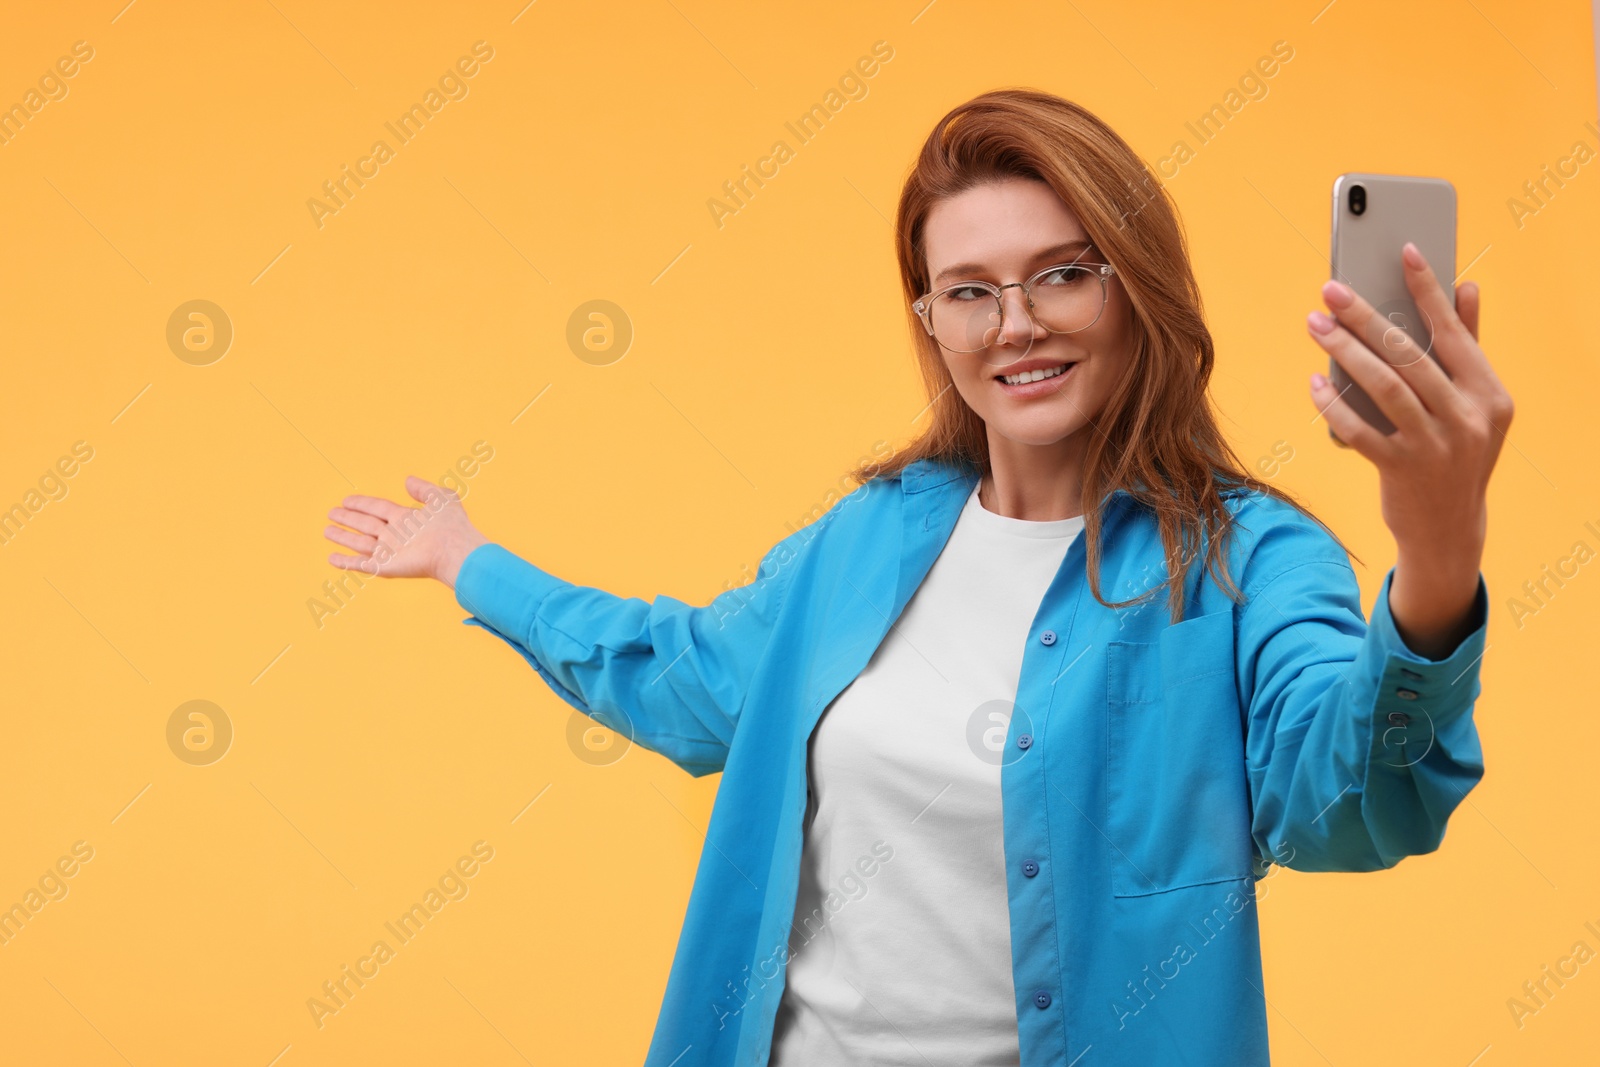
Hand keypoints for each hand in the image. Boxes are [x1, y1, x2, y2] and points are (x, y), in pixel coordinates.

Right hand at [325, 476, 488, 588]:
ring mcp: (389, 551)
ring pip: (359, 543)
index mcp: (405, 518)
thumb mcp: (441, 498)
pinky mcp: (385, 566)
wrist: (453, 551)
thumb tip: (408, 480)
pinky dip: (345, 562)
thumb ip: (424, 488)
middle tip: (331, 513)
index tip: (346, 499)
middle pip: (365, 524)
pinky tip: (332, 558)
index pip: (378, 508)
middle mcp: (395, 535)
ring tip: (327, 531)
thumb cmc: (451, 526)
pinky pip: (360, 564)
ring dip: (343, 537)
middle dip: (348, 519)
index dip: (362, 503)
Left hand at [1305, 242, 1513, 656]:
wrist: (1448, 530)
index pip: (1453, 332)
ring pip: (1384, 387)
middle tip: (1331, 290)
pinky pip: (1359, 430)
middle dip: (1365, 317)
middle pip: (1409, 355)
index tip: (1404, 250)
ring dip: (1344, 351)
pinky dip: (1333, 405)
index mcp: (1489, 394)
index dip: (1428, 290)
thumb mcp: (1474, 406)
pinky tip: (1313, 383)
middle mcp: (1468, 418)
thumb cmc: (1454, 454)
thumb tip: (1466, 286)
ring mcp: (1436, 447)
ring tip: (1315, 325)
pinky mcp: (1402, 471)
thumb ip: (1467, 348)